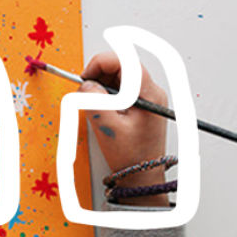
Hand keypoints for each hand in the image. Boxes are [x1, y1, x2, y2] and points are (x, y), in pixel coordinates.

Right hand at [79, 52, 169, 206]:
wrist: (142, 174)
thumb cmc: (130, 155)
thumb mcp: (107, 128)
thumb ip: (94, 102)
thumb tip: (85, 85)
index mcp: (148, 94)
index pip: (125, 62)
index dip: (100, 63)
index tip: (85, 78)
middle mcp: (152, 91)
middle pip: (123, 65)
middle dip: (99, 73)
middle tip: (85, 90)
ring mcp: (148, 97)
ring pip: (121, 76)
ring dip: (102, 83)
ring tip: (93, 102)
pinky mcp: (142, 104)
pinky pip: (122, 88)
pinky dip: (108, 92)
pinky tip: (102, 107)